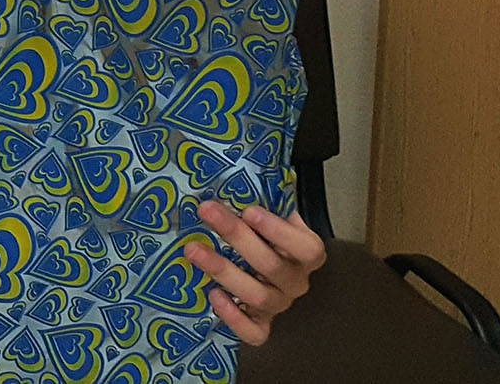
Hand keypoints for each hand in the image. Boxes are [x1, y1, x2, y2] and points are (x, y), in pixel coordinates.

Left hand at [185, 201, 327, 344]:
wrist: (265, 267)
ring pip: (258, 296)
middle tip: (206, 211)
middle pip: (270, 265)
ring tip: (192, 250)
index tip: (249, 210)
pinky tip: (213, 295)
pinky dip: (234, 317)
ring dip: (223, 270)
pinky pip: (254, 333)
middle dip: (236, 236)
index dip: (279, 230)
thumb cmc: (265, 235)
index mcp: (306, 254)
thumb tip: (244, 165)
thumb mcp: (271, 213)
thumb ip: (267, 198)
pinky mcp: (262, 326)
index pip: (305, 247)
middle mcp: (296, 282)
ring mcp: (279, 305)